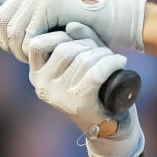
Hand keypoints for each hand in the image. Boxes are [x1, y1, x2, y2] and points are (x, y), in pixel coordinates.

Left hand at [0, 0, 145, 59]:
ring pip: (10, 28)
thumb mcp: (55, 18)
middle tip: (20, 52)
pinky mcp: (49, 4)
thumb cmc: (90, 24)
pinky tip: (43, 53)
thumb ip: (31, 18)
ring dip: (18, 48)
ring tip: (32, 55)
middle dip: (4, 40)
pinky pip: (27, 34)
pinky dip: (31, 49)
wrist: (116, 19)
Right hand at [23, 22, 143, 156]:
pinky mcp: (78, 104)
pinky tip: (120, 62)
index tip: (80, 41)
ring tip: (113, 59)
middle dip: (89, 44)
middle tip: (104, 51)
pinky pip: (95, 72)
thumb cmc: (95, 92)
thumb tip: (72, 26)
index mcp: (37, 76)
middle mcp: (43, 87)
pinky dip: (111, 63)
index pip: (38, 44)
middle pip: (65, 48)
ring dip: (103, 54)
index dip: (61, 35)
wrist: (109, 130)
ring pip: (83, 59)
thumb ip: (76, 41)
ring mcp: (59, 97)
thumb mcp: (80, 63)